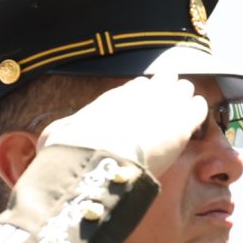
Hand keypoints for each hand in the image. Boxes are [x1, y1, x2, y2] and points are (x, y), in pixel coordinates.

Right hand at [37, 72, 207, 179]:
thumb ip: (61, 134)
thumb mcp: (57, 137)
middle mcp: (141, 95)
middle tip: (171, 97)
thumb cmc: (74, 150)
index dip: (142, 95)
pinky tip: (197, 113)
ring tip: (186, 102)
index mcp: (116, 97)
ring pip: (182, 90)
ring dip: (183, 97)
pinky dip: (197, 110)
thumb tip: (45, 140)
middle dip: (167, 90)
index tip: (144, 100)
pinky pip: (197, 108)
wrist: (100, 159)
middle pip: (162, 83)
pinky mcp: (183, 123)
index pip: (136, 89)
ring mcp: (164, 106)